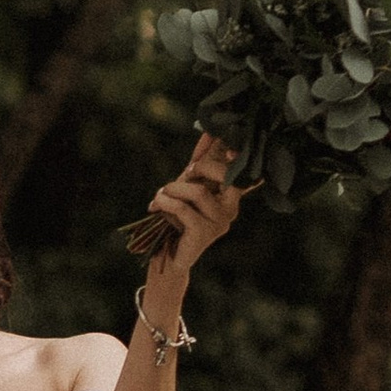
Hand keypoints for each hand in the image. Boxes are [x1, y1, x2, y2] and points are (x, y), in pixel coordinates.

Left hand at [137, 130, 244, 278]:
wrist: (169, 256)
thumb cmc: (178, 219)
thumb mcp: (187, 188)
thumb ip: (198, 164)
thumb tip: (208, 134)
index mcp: (230, 197)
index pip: (236, 171)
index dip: (233, 154)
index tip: (225, 140)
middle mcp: (231, 209)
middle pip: (225, 176)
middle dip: (200, 168)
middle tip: (183, 175)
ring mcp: (220, 223)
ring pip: (198, 192)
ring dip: (173, 189)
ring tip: (160, 195)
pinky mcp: (204, 234)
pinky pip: (183, 209)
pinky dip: (165, 202)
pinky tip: (155, 205)